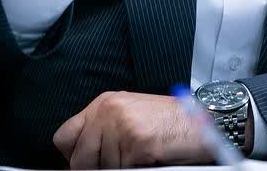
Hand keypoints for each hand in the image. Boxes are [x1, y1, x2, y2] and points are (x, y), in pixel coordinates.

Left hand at [53, 91, 209, 168]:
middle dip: (96, 169)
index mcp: (104, 103)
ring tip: (139, 158)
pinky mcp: (136, 140)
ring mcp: (121, 124)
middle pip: (80, 158)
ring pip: (101, 168)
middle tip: (121, 163)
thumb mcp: (129, 117)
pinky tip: (148, 158)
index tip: (87, 164)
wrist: (202, 122)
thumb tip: (79, 160)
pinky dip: (135, 169)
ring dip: (120, 168)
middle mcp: (108, 110)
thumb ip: (103, 132)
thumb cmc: (169, 123)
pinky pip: (121, 170)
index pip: (64, 136)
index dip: (74, 155)